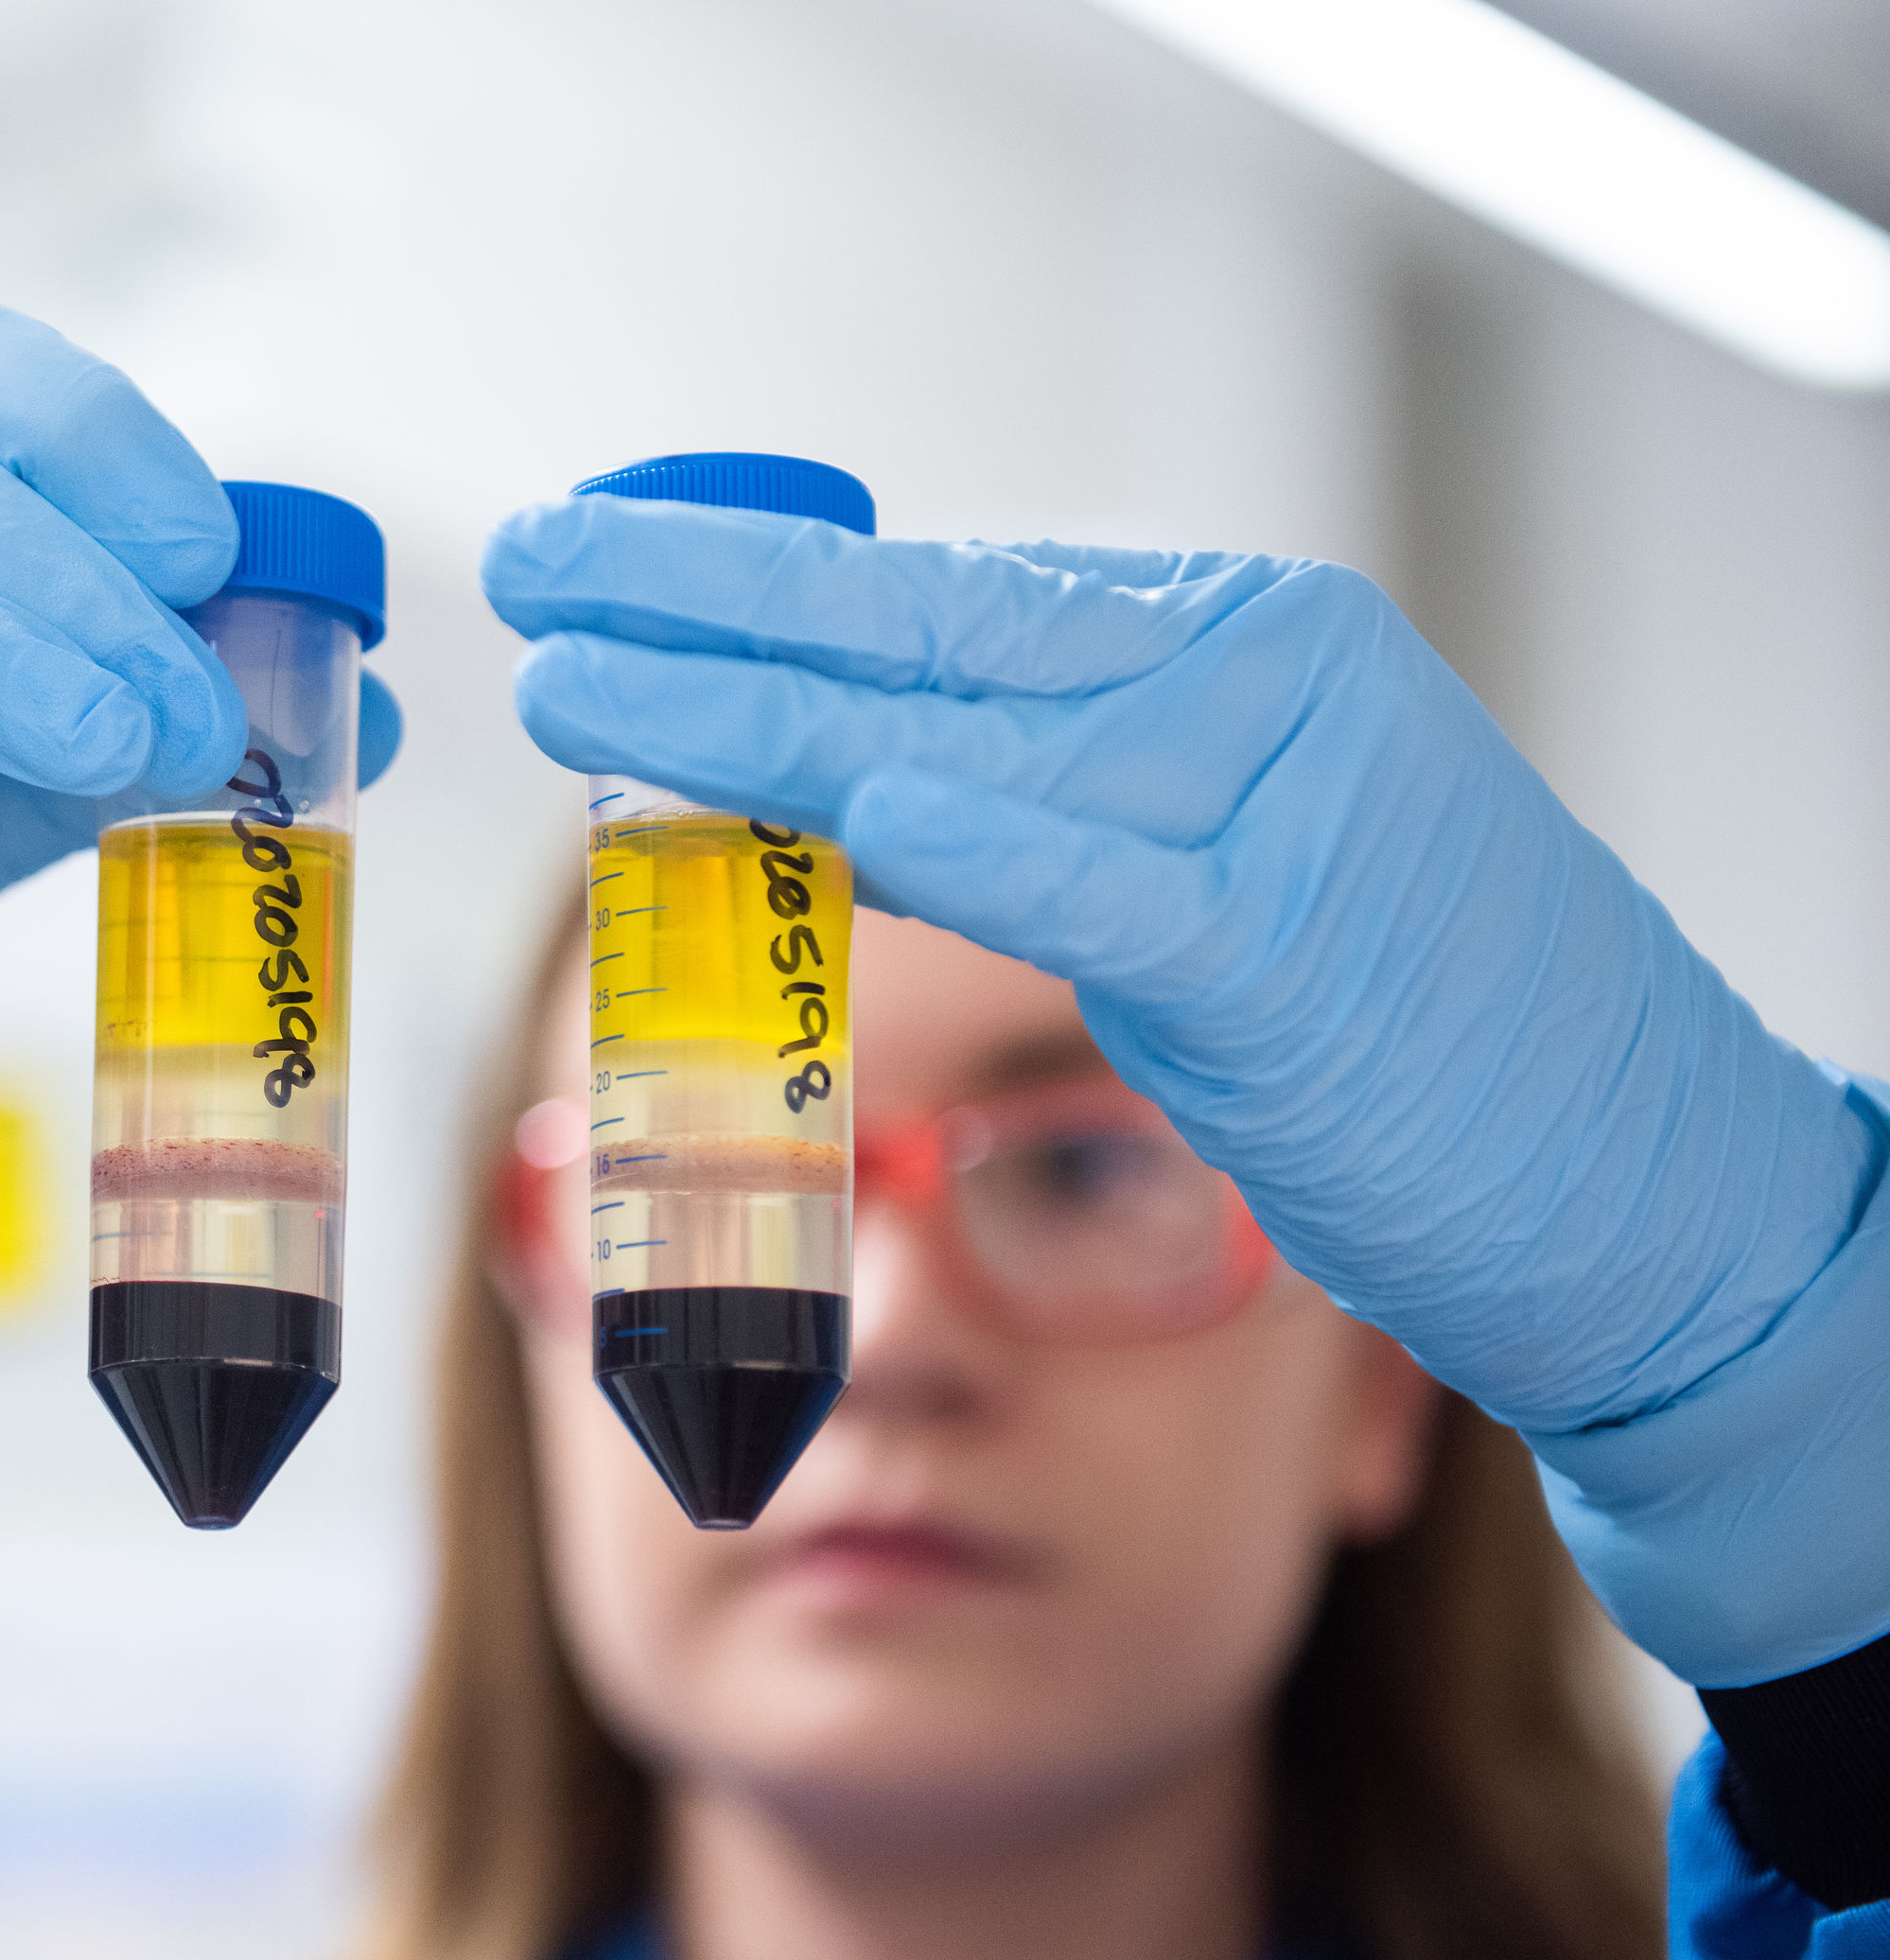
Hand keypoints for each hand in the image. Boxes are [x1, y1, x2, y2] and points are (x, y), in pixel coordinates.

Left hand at [487, 500, 1880, 1675]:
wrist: (1640, 1182)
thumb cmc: (1416, 1035)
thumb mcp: (1227, 876)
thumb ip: (1063, 808)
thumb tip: (856, 782)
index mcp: (1243, 646)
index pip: (960, 590)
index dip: (767, 578)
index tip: (611, 559)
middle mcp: (1259, 683)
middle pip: (930, 625)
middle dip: (711, 596)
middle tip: (537, 560)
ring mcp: (1281, 804)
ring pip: (964, 731)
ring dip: (748, 706)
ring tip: (573, 675)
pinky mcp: (1288, 953)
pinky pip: (1093, 879)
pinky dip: (962, 839)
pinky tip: (825, 803)